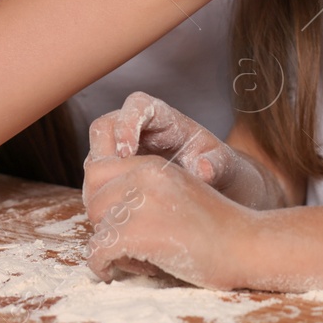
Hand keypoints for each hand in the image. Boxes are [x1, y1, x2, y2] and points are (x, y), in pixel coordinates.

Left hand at [84, 153, 254, 288]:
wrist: (249, 247)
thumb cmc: (216, 230)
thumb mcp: (177, 194)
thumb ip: (143, 193)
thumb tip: (100, 210)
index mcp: (153, 164)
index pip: (98, 170)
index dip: (100, 198)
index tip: (113, 221)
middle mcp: (144, 175)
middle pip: (92, 198)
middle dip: (101, 223)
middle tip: (123, 244)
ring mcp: (141, 202)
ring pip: (96, 225)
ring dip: (108, 247)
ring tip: (135, 259)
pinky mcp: (139, 232)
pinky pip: (98, 249)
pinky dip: (101, 264)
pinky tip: (113, 272)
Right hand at [85, 92, 285, 210]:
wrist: (219, 193)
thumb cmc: (222, 171)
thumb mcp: (226, 166)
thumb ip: (216, 164)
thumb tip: (203, 168)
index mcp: (165, 119)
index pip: (137, 105)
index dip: (126, 123)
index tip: (126, 152)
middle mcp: (140, 131)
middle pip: (105, 128)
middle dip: (103, 153)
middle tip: (110, 183)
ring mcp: (126, 154)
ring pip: (96, 157)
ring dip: (98, 180)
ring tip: (111, 205)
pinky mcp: (120, 176)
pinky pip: (99, 182)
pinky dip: (102, 198)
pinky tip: (115, 217)